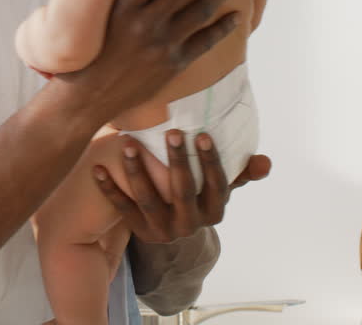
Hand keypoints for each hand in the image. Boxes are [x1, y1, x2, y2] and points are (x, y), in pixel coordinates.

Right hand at [59, 0, 241, 120]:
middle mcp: (145, 22)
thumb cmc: (92, 56)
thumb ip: (125, 1)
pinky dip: (223, 27)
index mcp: (125, 7)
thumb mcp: (102, 21)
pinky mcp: (173, 64)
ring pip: (200, 9)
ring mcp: (161, 43)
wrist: (89, 96)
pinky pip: (205, 41)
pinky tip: (237, 16)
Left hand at [93, 130, 270, 243]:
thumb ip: (241, 173)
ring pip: (148, 199)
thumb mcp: (219, 187)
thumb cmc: (198, 194)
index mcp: (214, 212)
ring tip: (127, 142)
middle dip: (177, 161)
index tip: (203, 134)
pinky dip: (109, 188)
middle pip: (183, 191)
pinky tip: (96, 167)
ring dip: (136, 170)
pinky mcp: (139, 230)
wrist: (171, 229)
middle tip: (171, 130)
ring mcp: (163, 230)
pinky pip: (122, 209)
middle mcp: (190, 225)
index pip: (217, 186)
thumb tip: (265, 162)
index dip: (210, 162)